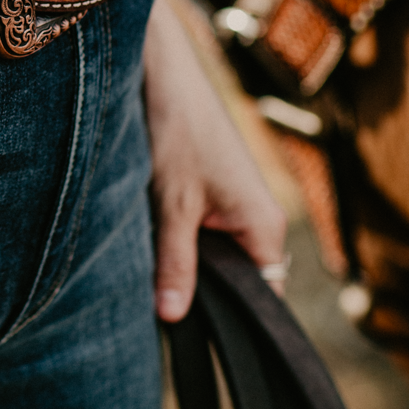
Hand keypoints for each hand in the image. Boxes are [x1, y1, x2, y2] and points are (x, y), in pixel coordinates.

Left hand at [143, 0, 286, 320]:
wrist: (162, 71)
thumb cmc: (178, 129)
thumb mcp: (173, 205)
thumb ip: (176, 264)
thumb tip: (173, 317)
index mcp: (264, 227)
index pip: (263, 298)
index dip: (230, 321)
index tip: (191, 336)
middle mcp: (257, 218)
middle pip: (235, 281)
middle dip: (200, 294)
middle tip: (156, 308)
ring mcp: (233, 205)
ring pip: (210, 256)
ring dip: (182, 264)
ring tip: (148, 275)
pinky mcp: (209, 192)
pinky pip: (197, 234)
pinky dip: (173, 240)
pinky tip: (144, 244)